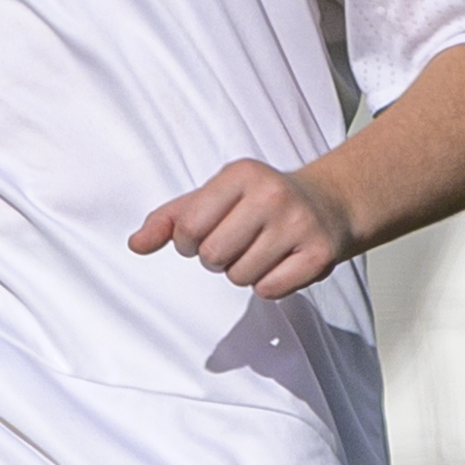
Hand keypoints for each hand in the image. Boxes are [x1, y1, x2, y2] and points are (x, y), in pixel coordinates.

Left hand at [130, 159, 359, 299]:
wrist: (329, 203)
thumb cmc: (258, 202)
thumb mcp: (212, 197)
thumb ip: (169, 220)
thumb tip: (135, 244)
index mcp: (241, 174)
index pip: (188, 228)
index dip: (188, 243)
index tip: (204, 235)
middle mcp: (272, 195)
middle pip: (213, 256)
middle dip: (216, 259)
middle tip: (237, 243)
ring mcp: (300, 224)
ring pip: (241, 277)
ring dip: (243, 272)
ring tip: (261, 249)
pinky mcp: (320, 254)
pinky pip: (270, 290)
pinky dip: (269, 285)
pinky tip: (281, 262)